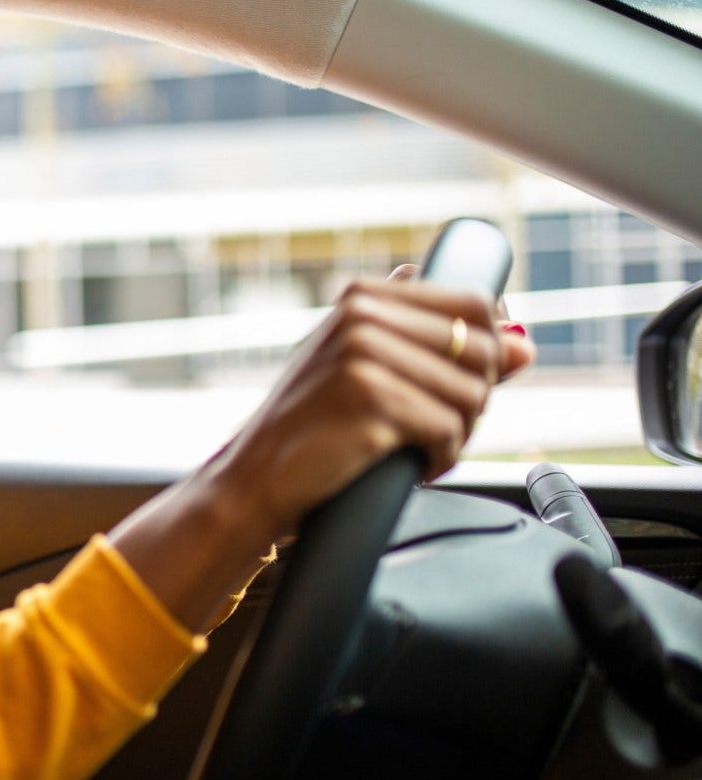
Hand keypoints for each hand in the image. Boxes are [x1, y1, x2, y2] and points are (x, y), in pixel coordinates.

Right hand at [111, 268, 535, 631]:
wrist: (253, 481)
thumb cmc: (311, 429)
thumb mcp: (365, 371)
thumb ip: (440, 351)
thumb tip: (527, 348)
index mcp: (362, 297)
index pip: (473, 302)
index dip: (491, 346)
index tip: (467, 382)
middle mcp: (361, 316)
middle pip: (483, 349)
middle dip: (475, 398)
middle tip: (437, 427)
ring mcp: (363, 356)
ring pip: (472, 394)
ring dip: (457, 434)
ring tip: (417, 449)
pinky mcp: (369, 401)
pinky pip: (448, 430)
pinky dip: (439, 460)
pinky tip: (410, 467)